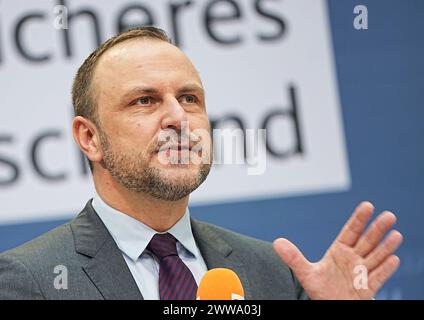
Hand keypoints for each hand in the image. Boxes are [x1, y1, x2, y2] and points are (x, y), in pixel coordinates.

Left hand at [273, 202, 402, 299]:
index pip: (351, 231)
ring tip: (396, 235)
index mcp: (340, 251)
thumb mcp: (306, 273)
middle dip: (377, 229)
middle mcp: (353, 259)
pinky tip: (394, 259)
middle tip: (388, 216)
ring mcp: (362, 273)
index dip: (359, 219)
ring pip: (376, 257)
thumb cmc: (321, 289)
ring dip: (386, 247)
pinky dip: (385, 269)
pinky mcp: (366, 289)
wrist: (331, 306)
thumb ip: (293, 258)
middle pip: (367, 241)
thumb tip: (277, 242)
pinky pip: (377, 278)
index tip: (368, 205)